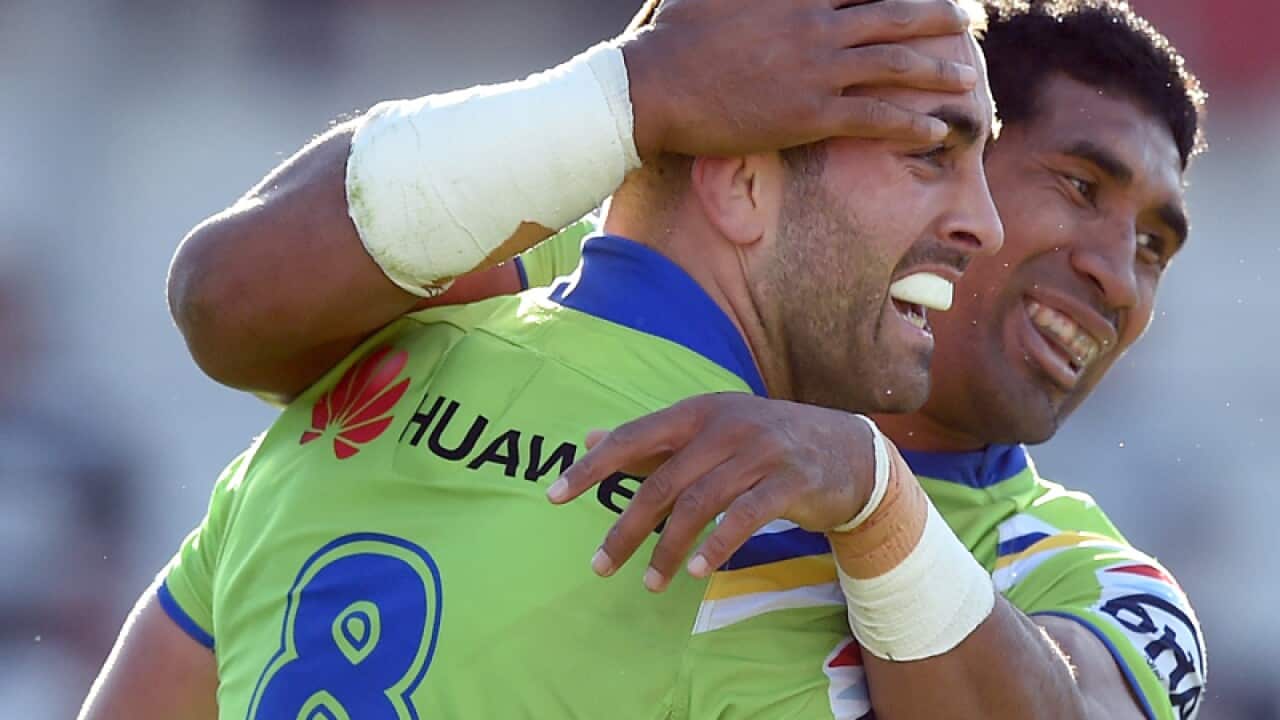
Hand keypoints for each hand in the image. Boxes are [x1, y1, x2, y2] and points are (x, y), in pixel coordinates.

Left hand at [546, 393, 881, 591]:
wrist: (847, 449)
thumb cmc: (763, 443)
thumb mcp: (708, 431)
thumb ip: (652, 440)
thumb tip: (590, 438)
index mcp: (697, 412)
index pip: (634, 438)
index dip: (592, 468)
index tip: (553, 496)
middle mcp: (725, 426)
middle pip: (662, 482)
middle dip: (626, 529)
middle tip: (600, 566)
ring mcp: (760, 452)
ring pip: (699, 505)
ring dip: (668, 549)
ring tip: (650, 583)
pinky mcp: (790, 481)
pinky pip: (745, 517)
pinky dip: (716, 546)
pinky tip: (695, 571)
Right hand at [623, 0, 977, 159]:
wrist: (652, 88)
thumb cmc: (672, 35)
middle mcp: (816, 23)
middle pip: (896, 14)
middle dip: (939, 16)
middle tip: (967, 20)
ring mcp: (816, 68)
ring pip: (896, 64)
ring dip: (938, 70)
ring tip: (965, 77)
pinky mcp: (810, 114)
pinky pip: (875, 117)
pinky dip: (911, 123)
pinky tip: (936, 129)